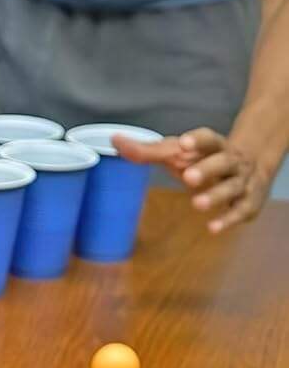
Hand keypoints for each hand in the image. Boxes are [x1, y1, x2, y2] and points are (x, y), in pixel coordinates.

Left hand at [113, 127, 271, 233]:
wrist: (252, 166)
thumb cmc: (203, 160)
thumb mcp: (178, 153)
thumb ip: (147, 151)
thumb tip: (114, 141)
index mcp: (213, 146)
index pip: (208, 139)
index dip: (197, 140)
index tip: (183, 143)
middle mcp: (231, 161)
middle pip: (222, 161)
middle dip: (207, 169)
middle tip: (189, 177)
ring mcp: (241, 181)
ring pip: (231, 186)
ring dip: (216, 195)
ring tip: (197, 204)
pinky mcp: (247, 202)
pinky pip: (240, 210)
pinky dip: (228, 219)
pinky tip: (212, 228)